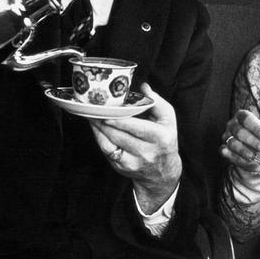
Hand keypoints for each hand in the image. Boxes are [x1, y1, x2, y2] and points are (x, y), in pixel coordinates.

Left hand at [89, 84, 180, 212]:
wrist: (162, 172)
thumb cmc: (164, 139)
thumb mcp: (168, 119)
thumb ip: (157, 101)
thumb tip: (144, 86)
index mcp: (160, 138)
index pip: (137, 127)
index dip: (120, 120)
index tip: (107, 110)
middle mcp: (147, 152)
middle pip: (120, 135)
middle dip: (104, 121)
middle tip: (93, 107)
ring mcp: (133, 162)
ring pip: (109, 143)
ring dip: (98, 127)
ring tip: (91, 114)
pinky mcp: (121, 167)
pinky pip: (106, 150)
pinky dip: (98, 136)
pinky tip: (94, 126)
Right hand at [219, 110, 259, 174]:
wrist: (253, 153)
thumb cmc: (259, 139)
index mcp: (242, 116)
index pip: (246, 119)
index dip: (256, 128)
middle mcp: (232, 124)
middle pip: (239, 132)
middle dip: (253, 142)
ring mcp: (226, 136)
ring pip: (233, 143)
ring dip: (245, 151)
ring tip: (255, 156)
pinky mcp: (223, 148)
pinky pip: (226, 152)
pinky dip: (235, 157)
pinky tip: (244, 159)